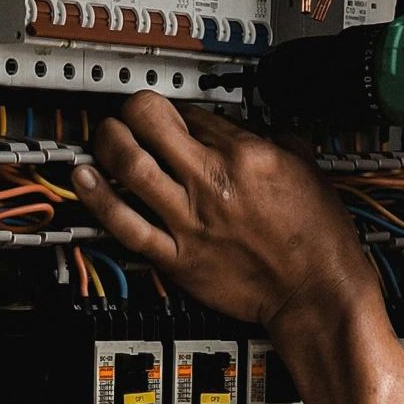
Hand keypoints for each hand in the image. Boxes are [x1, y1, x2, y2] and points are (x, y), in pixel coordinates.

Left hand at [72, 92, 374, 327]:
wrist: (318, 294)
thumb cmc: (319, 242)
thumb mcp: (309, 172)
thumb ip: (281, 142)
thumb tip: (261, 129)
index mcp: (247, 156)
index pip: (194, 113)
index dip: (180, 110)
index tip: (177, 118)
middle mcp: (212, 182)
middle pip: (150, 122)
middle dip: (133, 109)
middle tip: (130, 115)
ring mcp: (191, 221)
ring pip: (128, 165)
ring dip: (108, 142)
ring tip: (105, 137)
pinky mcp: (178, 257)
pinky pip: (126, 225)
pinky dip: (98, 199)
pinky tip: (84, 179)